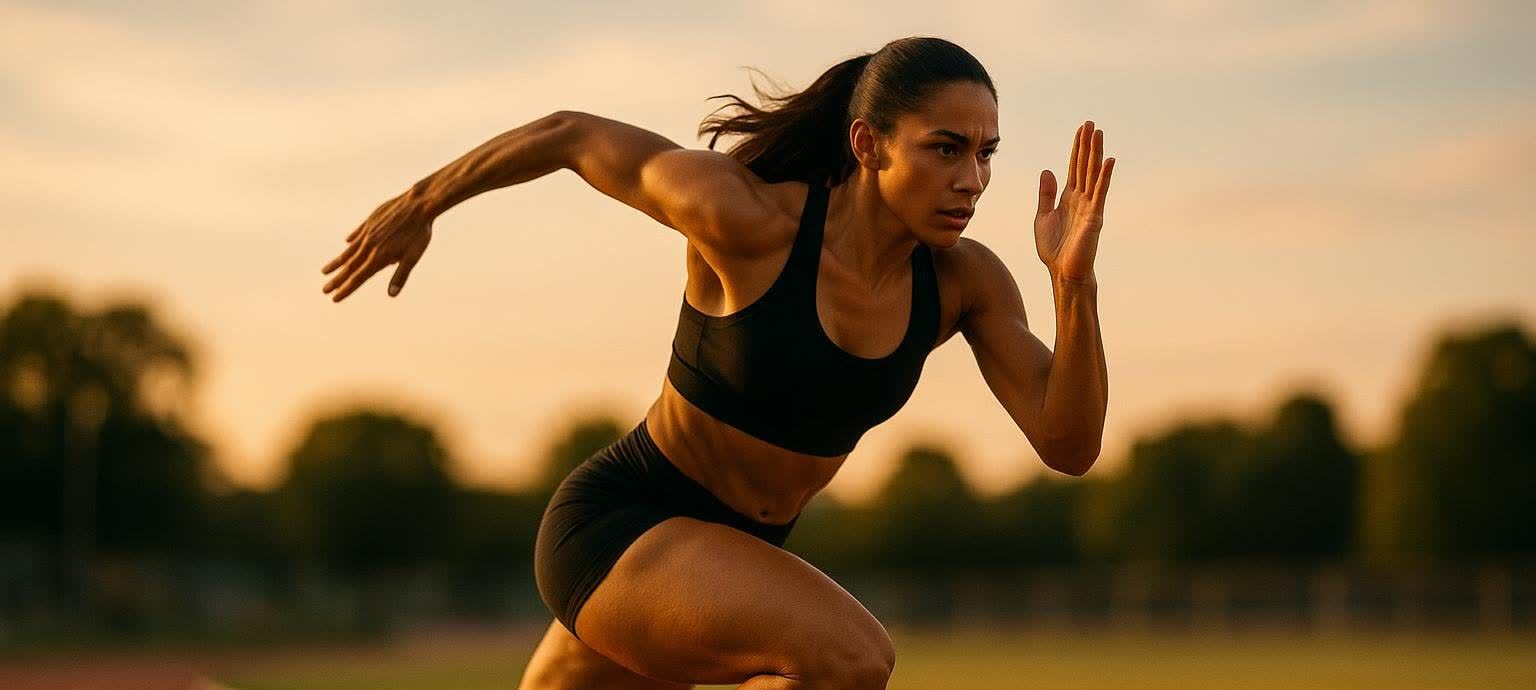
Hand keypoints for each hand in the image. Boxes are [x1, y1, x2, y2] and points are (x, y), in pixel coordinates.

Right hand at [322, 190, 433, 301]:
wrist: (418, 204)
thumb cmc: (419, 233)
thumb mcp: (413, 257)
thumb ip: (401, 275)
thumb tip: (392, 295)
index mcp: (379, 257)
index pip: (358, 278)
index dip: (346, 289)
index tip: (334, 299)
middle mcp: (369, 246)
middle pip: (349, 267)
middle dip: (337, 280)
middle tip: (324, 290)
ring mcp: (368, 232)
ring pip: (349, 251)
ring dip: (337, 263)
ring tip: (325, 271)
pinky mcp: (371, 221)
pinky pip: (358, 234)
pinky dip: (351, 241)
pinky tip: (347, 243)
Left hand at [1035, 120, 1114, 285]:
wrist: (1063, 272)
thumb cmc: (1054, 249)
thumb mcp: (1042, 217)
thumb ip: (1046, 195)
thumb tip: (1047, 171)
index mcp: (1068, 198)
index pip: (1074, 168)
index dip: (1076, 149)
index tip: (1080, 130)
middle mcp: (1081, 198)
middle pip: (1085, 166)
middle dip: (1087, 145)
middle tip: (1090, 123)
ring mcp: (1090, 206)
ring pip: (1093, 174)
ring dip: (1096, 153)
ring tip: (1098, 133)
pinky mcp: (1095, 216)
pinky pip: (1100, 192)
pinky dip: (1105, 176)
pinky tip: (1109, 160)